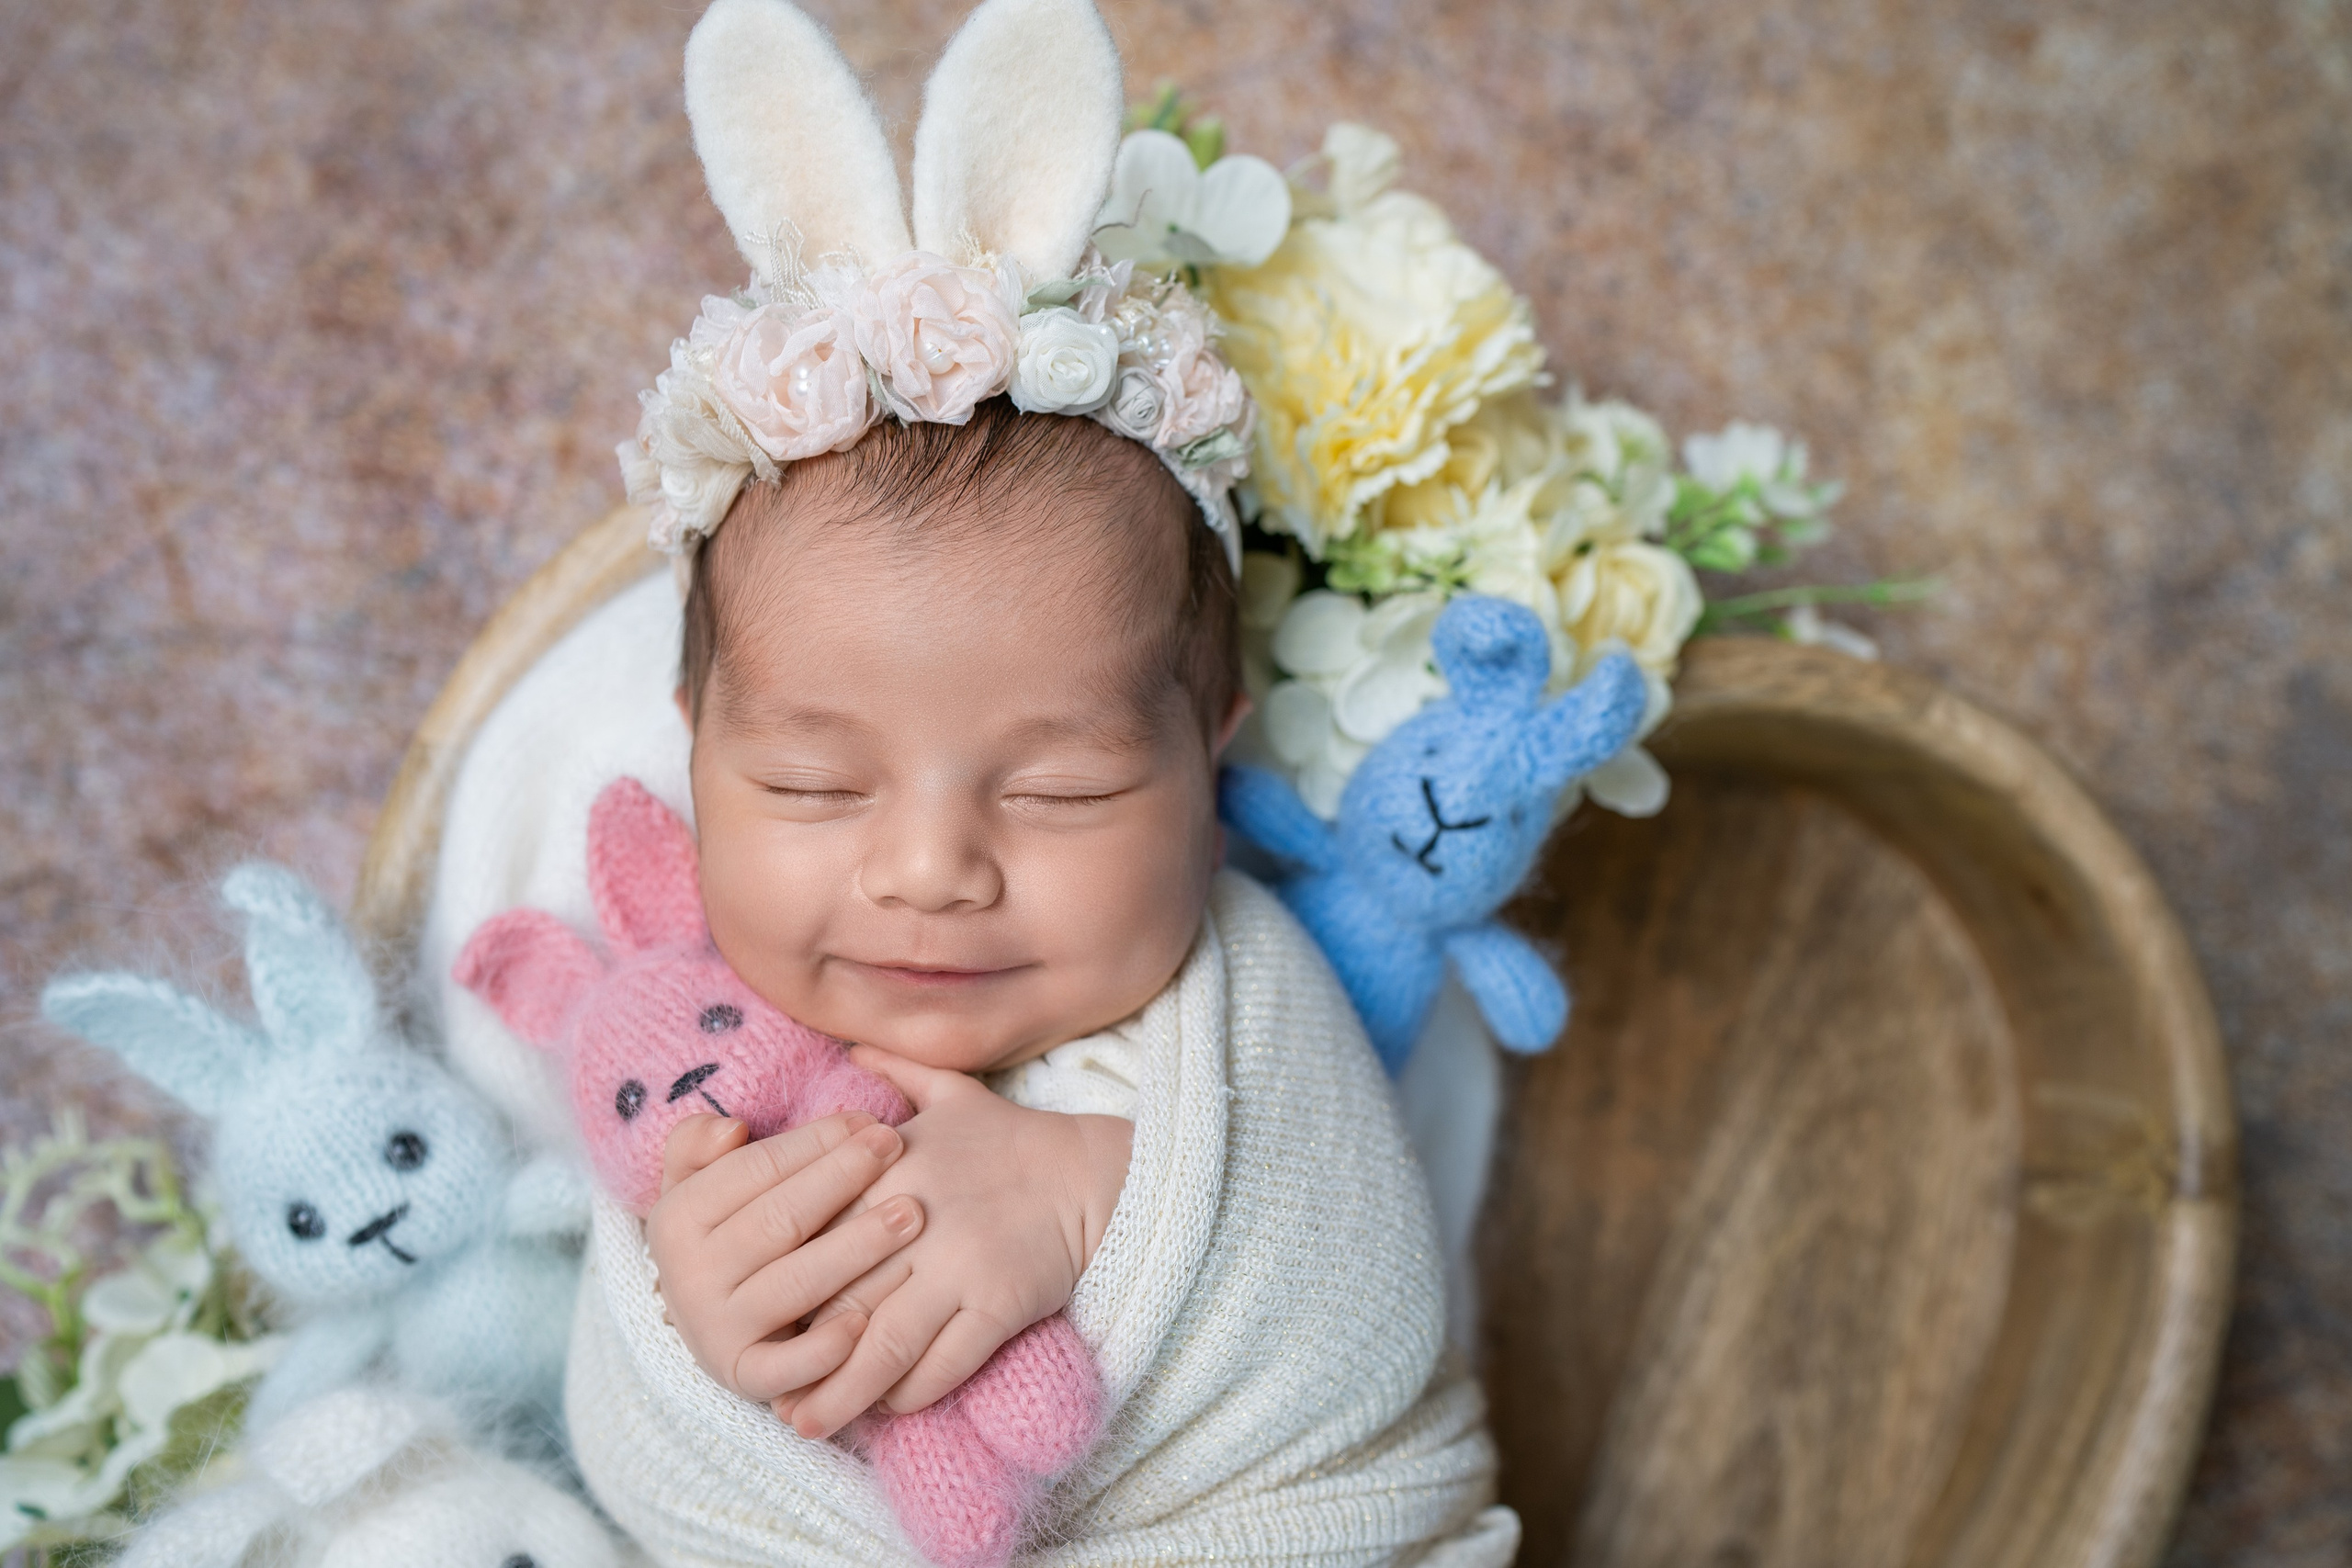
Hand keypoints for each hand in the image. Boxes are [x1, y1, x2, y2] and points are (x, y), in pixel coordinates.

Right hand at [645, 1111, 924, 1403]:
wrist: (712, 1316)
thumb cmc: (730, 1229)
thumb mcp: (700, 1180)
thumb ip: (698, 1142)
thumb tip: (731, 1130)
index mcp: (676, 1218)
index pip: (756, 1169)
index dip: (816, 1141)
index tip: (868, 1120)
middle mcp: (688, 1276)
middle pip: (781, 1220)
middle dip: (843, 1179)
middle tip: (897, 1148)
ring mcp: (715, 1330)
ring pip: (796, 1284)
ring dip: (857, 1248)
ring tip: (911, 1214)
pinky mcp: (744, 1376)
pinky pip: (785, 1368)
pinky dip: (823, 1350)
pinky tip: (867, 1322)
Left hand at [776, 1046, 1130, 1438]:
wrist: (1094, 1174)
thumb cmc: (1014, 1141)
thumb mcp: (953, 1095)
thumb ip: (896, 1074)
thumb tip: (850, 1046)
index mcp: (891, 1167)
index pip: (813, 1233)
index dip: (777, 1281)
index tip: (748, 1314)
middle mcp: (916, 1217)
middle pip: (835, 1294)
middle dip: (795, 1347)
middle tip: (760, 1384)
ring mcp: (959, 1264)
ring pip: (881, 1343)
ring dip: (839, 1390)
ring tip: (803, 1423)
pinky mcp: (1000, 1302)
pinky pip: (942, 1364)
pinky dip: (907, 1393)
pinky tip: (886, 1407)